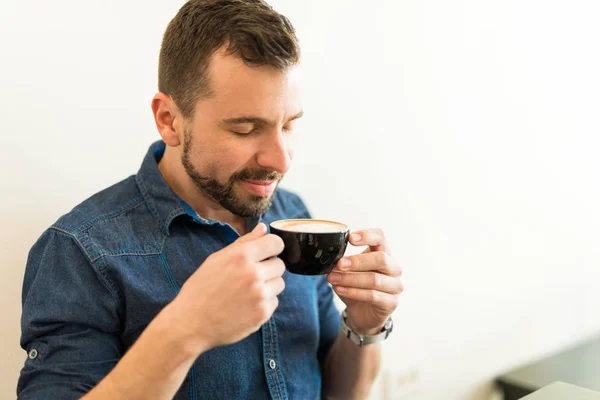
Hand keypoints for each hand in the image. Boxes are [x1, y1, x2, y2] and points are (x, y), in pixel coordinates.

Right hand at [172, 223, 284, 351]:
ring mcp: (259, 295)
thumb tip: (263, 228)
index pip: (276, 243)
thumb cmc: (201, 288)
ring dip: (268, 286)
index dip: (272, 248)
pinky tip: (246, 305)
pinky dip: (264, 303)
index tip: (266, 254)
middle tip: (250, 277)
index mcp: (241, 256)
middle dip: (268, 268)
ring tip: (247, 292)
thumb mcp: (217, 259)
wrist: (191, 323)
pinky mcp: (262, 314)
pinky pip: (274, 302)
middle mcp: (253, 274)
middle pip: (280, 265)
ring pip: (279, 283)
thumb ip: (244, 242)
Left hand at [327, 228, 402, 335]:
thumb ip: (343, 263)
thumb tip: (330, 258)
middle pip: (381, 259)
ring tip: (333, 278)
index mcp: (384, 253)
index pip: (380, 238)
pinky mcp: (391, 302)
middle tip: (339, 264)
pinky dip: (353, 292)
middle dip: (357, 261)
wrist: (362, 313)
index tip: (350, 238)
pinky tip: (339, 289)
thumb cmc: (356, 287)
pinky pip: (372, 295)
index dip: (367, 236)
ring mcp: (395, 286)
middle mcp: (393, 268)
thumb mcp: (349, 271)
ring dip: (350, 279)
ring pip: (375, 279)